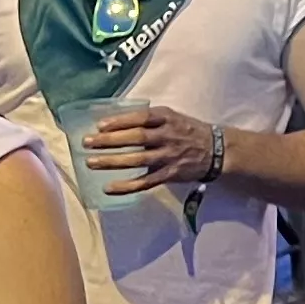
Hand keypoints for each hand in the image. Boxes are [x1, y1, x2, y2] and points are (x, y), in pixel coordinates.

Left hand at [83, 104, 220, 196]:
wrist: (217, 150)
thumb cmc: (188, 131)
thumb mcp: (172, 116)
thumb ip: (149, 118)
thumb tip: (117, 120)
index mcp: (167, 118)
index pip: (140, 118)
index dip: (119, 121)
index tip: (100, 125)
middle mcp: (167, 136)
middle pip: (136, 138)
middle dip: (110, 141)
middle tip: (87, 142)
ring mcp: (168, 157)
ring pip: (137, 160)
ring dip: (113, 162)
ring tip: (91, 163)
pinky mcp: (170, 174)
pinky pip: (145, 182)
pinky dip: (127, 186)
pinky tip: (109, 187)